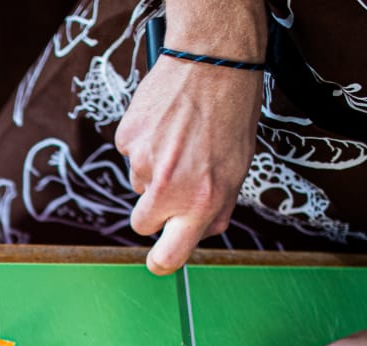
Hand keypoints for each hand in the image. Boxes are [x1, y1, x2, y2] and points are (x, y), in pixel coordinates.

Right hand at [114, 56, 262, 273]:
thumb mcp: (238, 167)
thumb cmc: (232, 113)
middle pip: (143, 223)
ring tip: (179, 138)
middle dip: (155, 209)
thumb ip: (219, 205)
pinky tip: (166, 123)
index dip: (162, 262)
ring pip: (139, 183)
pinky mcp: (128, 139)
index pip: (170, 254)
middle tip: (174, 182)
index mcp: (201, 200)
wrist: (213, 61)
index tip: (160, 261)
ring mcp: (144, 163)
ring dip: (154, 168)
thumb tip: (204, 229)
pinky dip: (145, 142)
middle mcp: (169, 187)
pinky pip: (131, 153)